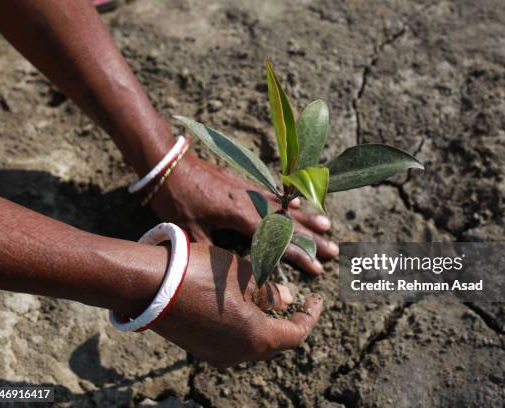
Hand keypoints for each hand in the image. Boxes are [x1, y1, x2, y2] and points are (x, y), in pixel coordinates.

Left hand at [150, 153, 338, 274]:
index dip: (299, 256)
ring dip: (307, 218)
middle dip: (313, 239)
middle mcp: (251, 201)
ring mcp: (250, 190)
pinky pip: (273, 193)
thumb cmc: (177, 198)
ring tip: (328, 226)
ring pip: (285, 207)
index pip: (277, 240)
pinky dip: (287, 200)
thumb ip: (211, 250)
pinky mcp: (243, 183)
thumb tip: (226, 271)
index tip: (318, 268)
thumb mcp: (190, 229)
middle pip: (289, 223)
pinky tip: (297, 205)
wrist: (169, 164)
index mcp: (241, 215)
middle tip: (334, 250)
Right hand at [150, 243, 322, 367]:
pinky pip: (231, 341)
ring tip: (264, 297)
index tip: (317, 299)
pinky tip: (238, 304)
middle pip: (274, 341)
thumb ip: (270, 291)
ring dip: (263, 323)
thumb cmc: (203, 274)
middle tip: (293, 300)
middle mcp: (239, 354)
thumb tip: (287, 299)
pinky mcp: (199, 348)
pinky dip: (242, 326)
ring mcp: (216, 354)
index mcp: (257, 337)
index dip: (310, 316)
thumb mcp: (244, 274)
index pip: (296, 333)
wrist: (151, 285)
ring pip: (251, 342)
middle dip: (286, 321)